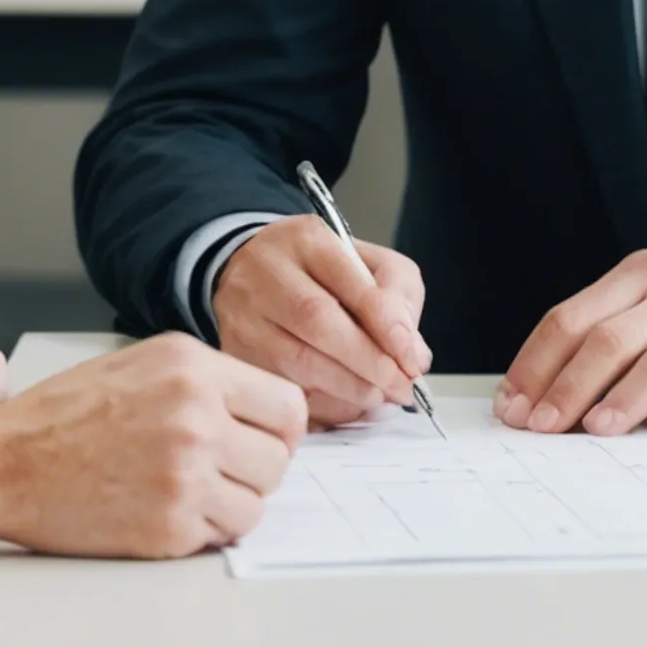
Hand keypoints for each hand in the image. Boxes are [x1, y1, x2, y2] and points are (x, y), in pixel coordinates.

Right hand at [0, 334, 304, 556]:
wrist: (1, 462)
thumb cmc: (60, 416)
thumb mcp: (141, 364)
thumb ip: (205, 381)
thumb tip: (260, 412)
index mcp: (191, 368)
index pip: (288, 406)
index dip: (278, 430)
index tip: (263, 441)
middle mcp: (195, 416)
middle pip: (279, 459)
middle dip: (253, 469)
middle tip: (219, 470)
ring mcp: (185, 474)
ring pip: (257, 503)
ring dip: (230, 504)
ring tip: (186, 492)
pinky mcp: (170, 525)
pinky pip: (222, 535)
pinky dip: (201, 530)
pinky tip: (164, 509)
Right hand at [211, 214, 431, 427]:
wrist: (255, 273)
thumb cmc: (322, 272)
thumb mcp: (370, 264)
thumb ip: (399, 299)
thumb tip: (412, 354)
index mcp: (308, 241)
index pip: (349, 281)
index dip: (386, 325)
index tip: (413, 360)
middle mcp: (266, 271)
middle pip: (317, 320)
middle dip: (368, 363)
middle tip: (401, 387)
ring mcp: (243, 312)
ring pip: (295, 361)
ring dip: (346, 389)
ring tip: (378, 398)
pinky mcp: (233, 351)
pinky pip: (280, 387)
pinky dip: (321, 405)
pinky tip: (345, 404)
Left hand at [496, 251, 646, 437]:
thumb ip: (610, 330)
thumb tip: (542, 393)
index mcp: (644, 274)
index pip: (573, 317)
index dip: (536, 364)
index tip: (512, 404)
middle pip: (610, 339)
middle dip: (566, 387)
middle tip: (540, 426)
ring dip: (625, 399)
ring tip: (596, 430)